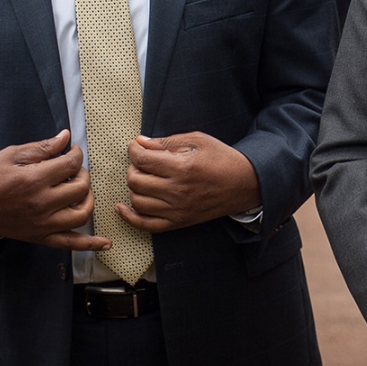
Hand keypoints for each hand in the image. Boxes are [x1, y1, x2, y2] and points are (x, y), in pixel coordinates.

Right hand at [0, 130, 109, 250]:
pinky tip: (105, 242)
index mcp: (34, 179)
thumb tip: (66, 138)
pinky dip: (90, 244)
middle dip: (82, 174)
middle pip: (81, 188)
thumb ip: (42, 147)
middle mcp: (42, 203)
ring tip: (80, 192)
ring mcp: (43, 224)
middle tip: (73, 170)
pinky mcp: (40, 237)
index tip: (72, 153)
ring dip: (88, 200)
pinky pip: (70, 244)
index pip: (71, 164)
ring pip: (81, 214)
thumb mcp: (12, 155)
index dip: (76, 155)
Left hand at [115, 133, 260, 232]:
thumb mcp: (197, 140)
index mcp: (182, 168)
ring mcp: (177, 210)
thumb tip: (140, 142)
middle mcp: (177, 192)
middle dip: (133, 167)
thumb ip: (166, 142)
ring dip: (134, 188)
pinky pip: (146, 225)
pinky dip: (130, 217)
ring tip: (143, 178)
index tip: (135, 146)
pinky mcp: (179, 222)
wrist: (244, 184)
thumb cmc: (221, 158)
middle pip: (136, 181)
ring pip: (137, 202)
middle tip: (143, 161)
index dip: (133, 150)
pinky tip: (122, 207)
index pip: (143, 160)